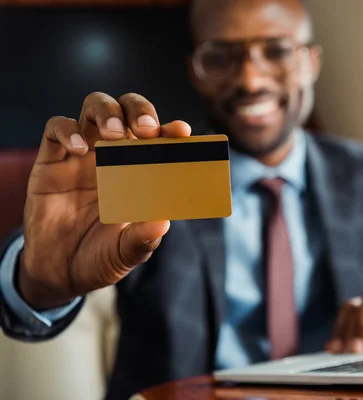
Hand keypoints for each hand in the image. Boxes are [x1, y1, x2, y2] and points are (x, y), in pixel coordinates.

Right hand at [19, 92, 191, 309]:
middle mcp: (115, 156)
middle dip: (140, 111)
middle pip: (129, 109)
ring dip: (108, 111)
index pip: (159, 139)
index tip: (182, 132)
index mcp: (142, 172)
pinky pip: (56, 128)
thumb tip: (163, 223)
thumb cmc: (102, 256)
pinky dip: (68, 131)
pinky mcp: (52, 160)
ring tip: (115, 134)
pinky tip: (79, 149)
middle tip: (147, 130)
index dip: (171, 130)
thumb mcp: (127, 252)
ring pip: (95, 107)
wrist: (61, 273)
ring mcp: (83, 154)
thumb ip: (143, 238)